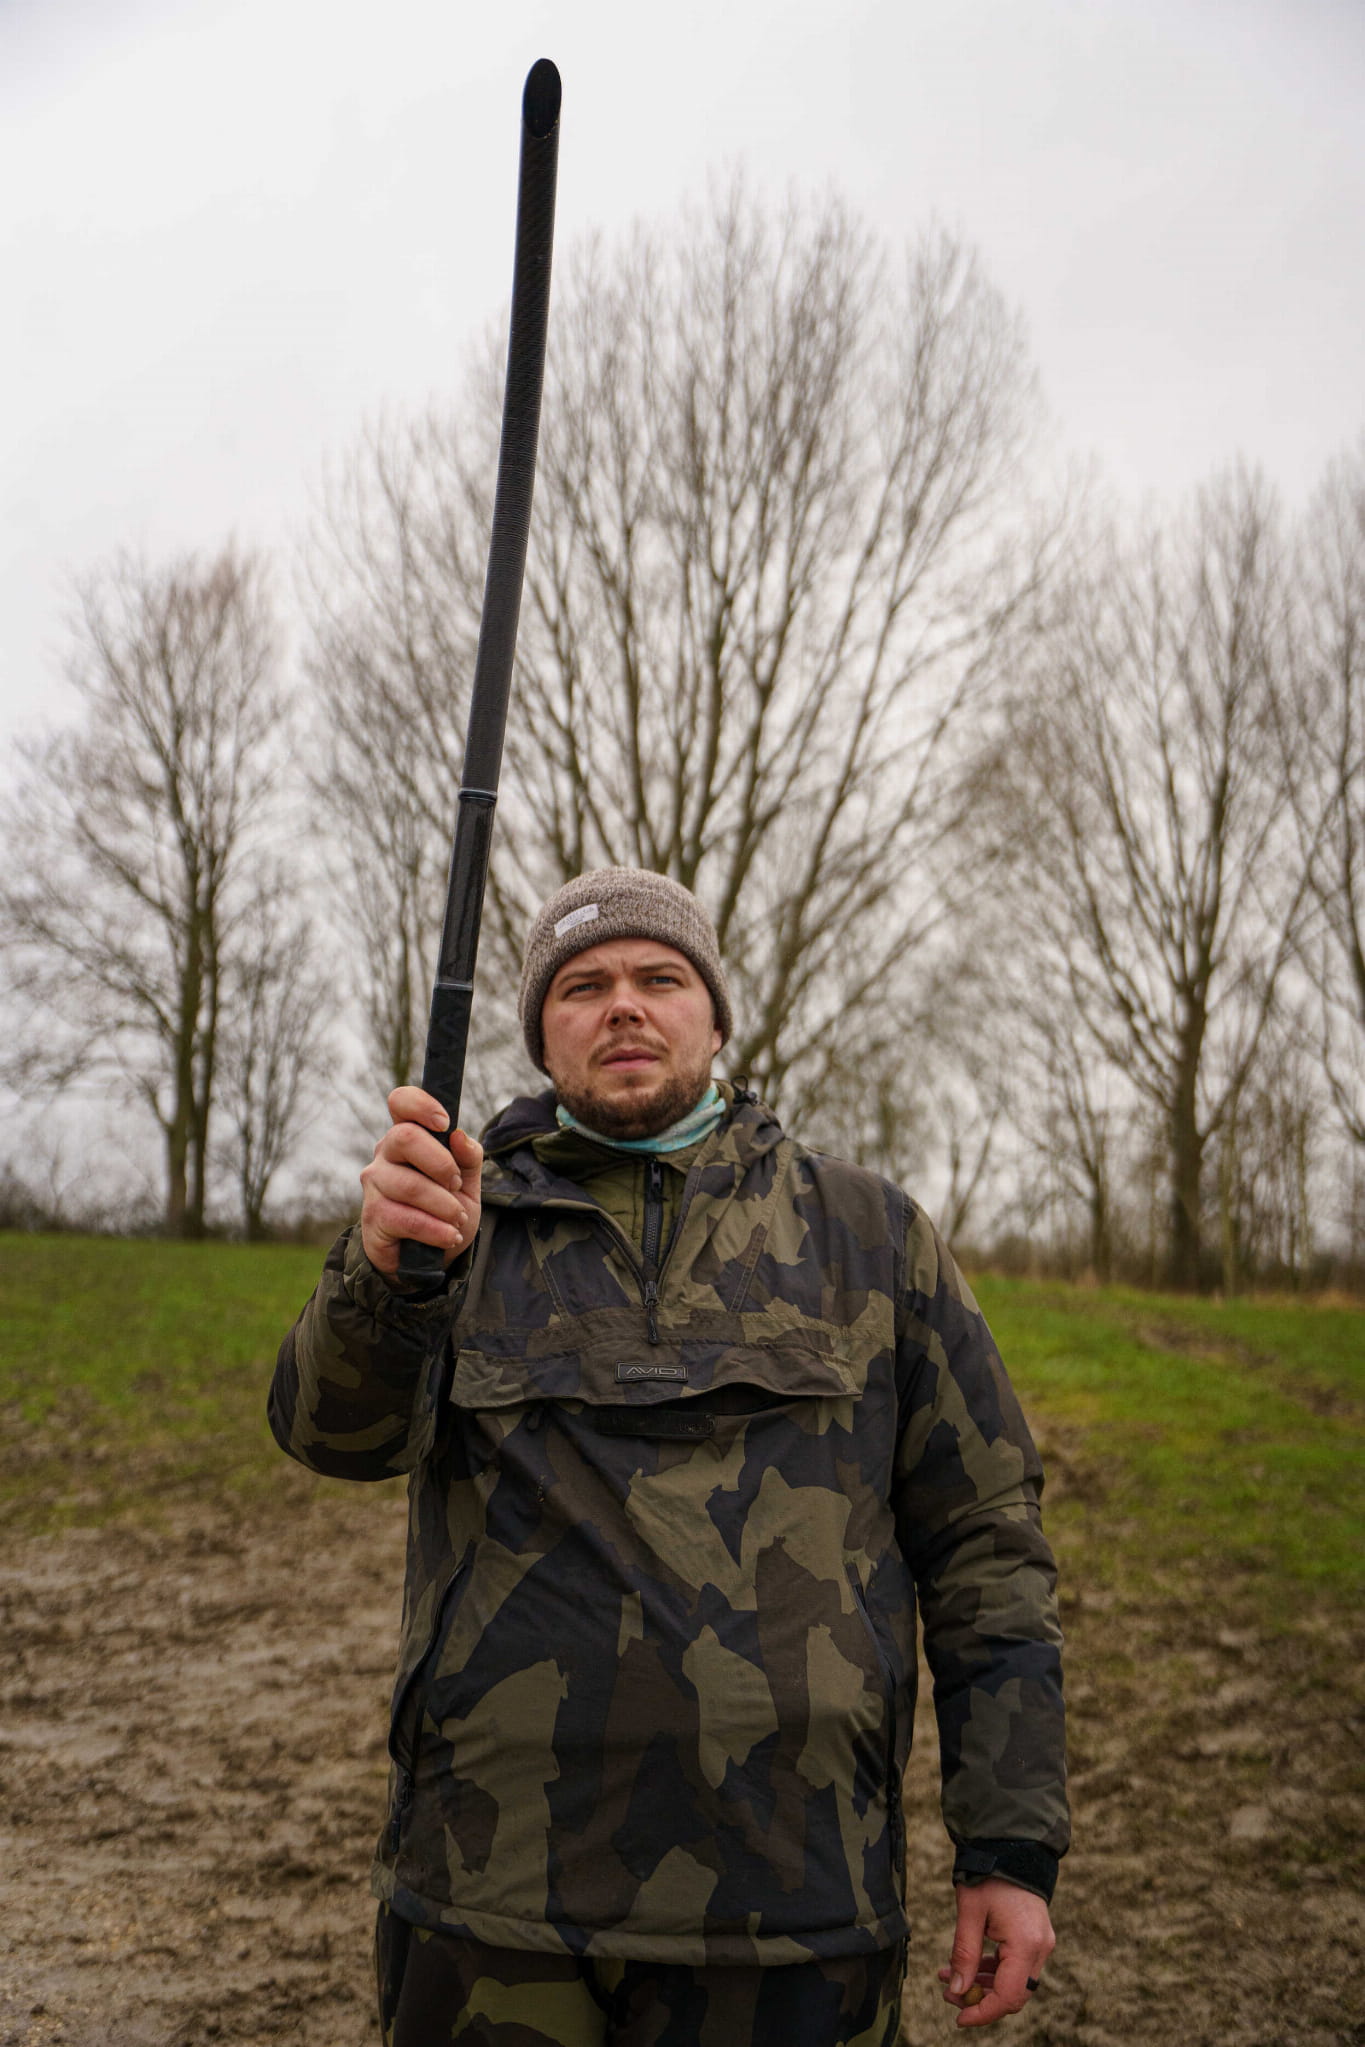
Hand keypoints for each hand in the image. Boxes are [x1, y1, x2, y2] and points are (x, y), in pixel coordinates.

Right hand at [359, 1087, 483, 1276]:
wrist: (430, 1257)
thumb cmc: (446, 1210)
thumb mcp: (467, 1183)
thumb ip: (469, 1157)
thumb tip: (459, 1136)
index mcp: (407, 1136)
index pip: (401, 1102)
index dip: (421, 1105)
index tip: (444, 1123)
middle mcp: (385, 1154)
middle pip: (405, 1137)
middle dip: (441, 1163)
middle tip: (457, 1184)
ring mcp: (375, 1184)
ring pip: (410, 1185)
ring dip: (444, 1205)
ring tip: (458, 1219)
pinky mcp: (373, 1216)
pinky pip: (408, 1218)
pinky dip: (436, 1229)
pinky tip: (449, 1236)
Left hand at [938, 1879, 1053, 2026]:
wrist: (1012, 1845)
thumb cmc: (989, 1873)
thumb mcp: (969, 1912)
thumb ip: (964, 1954)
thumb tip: (957, 1991)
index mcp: (1027, 1944)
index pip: (1008, 1997)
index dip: (984, 2013)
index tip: (959, 2018)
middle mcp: (1040, 1948)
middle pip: (1013, 1994)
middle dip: (980, 1999)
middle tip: (948, 1994)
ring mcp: (1041, 1943)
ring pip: (1014, 1982)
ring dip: (984, 1985)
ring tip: (949, 1977)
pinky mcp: (1036, 1938)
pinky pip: (1016, 1967)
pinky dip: (993, 1971)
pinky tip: (969, 1966)